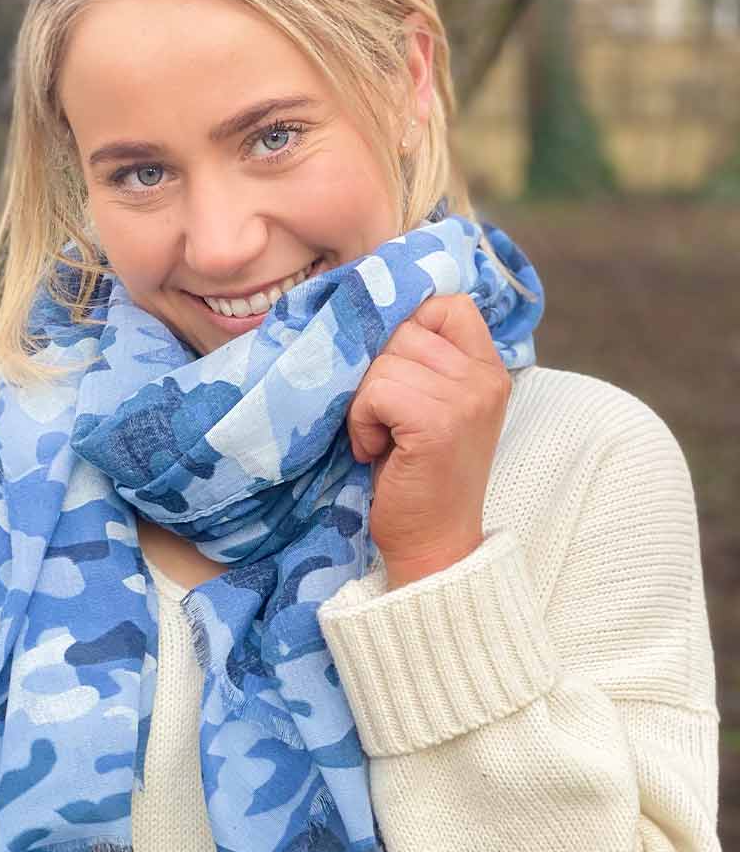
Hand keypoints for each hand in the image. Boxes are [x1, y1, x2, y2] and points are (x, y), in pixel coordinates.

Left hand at [347, 294, 509, 589]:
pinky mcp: (437, 423)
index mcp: (489, 369)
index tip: (395, 374)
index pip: (447, 305)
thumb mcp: (433, 408)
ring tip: (383, 440)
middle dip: (378, 374)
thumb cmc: (420, 478)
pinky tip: (376, 451)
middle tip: (386, 421)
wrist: (434, 545)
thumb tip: (372, 311)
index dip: (407, 329)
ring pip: (385, 362)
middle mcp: (486, 378)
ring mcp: (466, 400)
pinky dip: (362, 422)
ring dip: (366, 402)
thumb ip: (424, 363)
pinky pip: (375, 392)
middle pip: (404, 331)